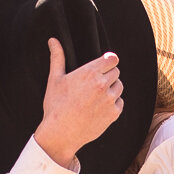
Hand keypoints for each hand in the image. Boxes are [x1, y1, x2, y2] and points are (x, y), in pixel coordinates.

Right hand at [33, 39, 123, 169]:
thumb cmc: (56, 106)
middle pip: (116, 72)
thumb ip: (57, 58)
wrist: (61, 133)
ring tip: (96, 96)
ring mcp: (109, 100)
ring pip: (119, 87)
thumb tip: (53, 40)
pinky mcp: (113, 114)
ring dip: (112, 89)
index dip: (108, 62)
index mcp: (90, 73)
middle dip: (108, 75)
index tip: (103, 66)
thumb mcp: (55, 79)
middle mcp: (102, 84)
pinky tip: (99, 108)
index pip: (112, 59)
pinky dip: (113, 104)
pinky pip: (120, 103)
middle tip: (95, 84)